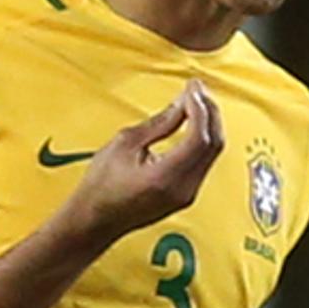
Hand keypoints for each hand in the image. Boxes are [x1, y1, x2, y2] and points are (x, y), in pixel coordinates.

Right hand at [60, 80, 225, 248]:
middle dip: (209, 112)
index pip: (199, 137)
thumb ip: (160, 123)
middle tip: (197, 90)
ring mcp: (187, 195)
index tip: (193, 88)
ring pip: (212, 153)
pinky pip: (204, 162)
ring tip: (195, 102)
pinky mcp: (186, 195)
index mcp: (166, 177)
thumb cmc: (101, 186)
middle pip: (213, 144)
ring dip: (209, 124)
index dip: (200, 107)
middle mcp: (183, 189)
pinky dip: (203, 139)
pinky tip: (193, 124)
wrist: (95, 219)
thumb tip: (182, 104)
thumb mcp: (126, 143)